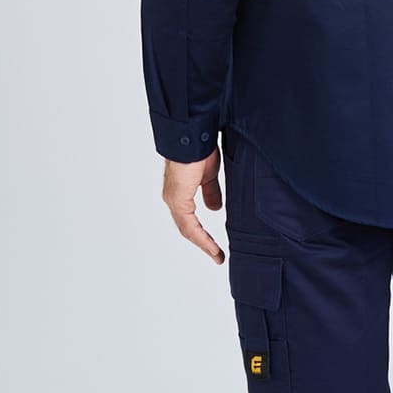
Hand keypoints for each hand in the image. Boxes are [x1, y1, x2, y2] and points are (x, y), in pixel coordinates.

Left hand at [161, 147, 225, 263]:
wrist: (194, 136)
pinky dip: (200, 236)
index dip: (203, 234)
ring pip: (187, 229)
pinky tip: (210, 245)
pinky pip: (189, 224)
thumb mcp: (209, 175)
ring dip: (203, 243)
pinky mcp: (178, 198)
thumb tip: (214, 208)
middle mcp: (174, 198)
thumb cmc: (200, 149)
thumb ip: (211, 193)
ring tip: (216, 255)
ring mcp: (175, 199)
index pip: (190, 220)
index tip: (215, 247)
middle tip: (217, 255)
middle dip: (203, 243)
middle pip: (188, 228)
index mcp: (181, 193)